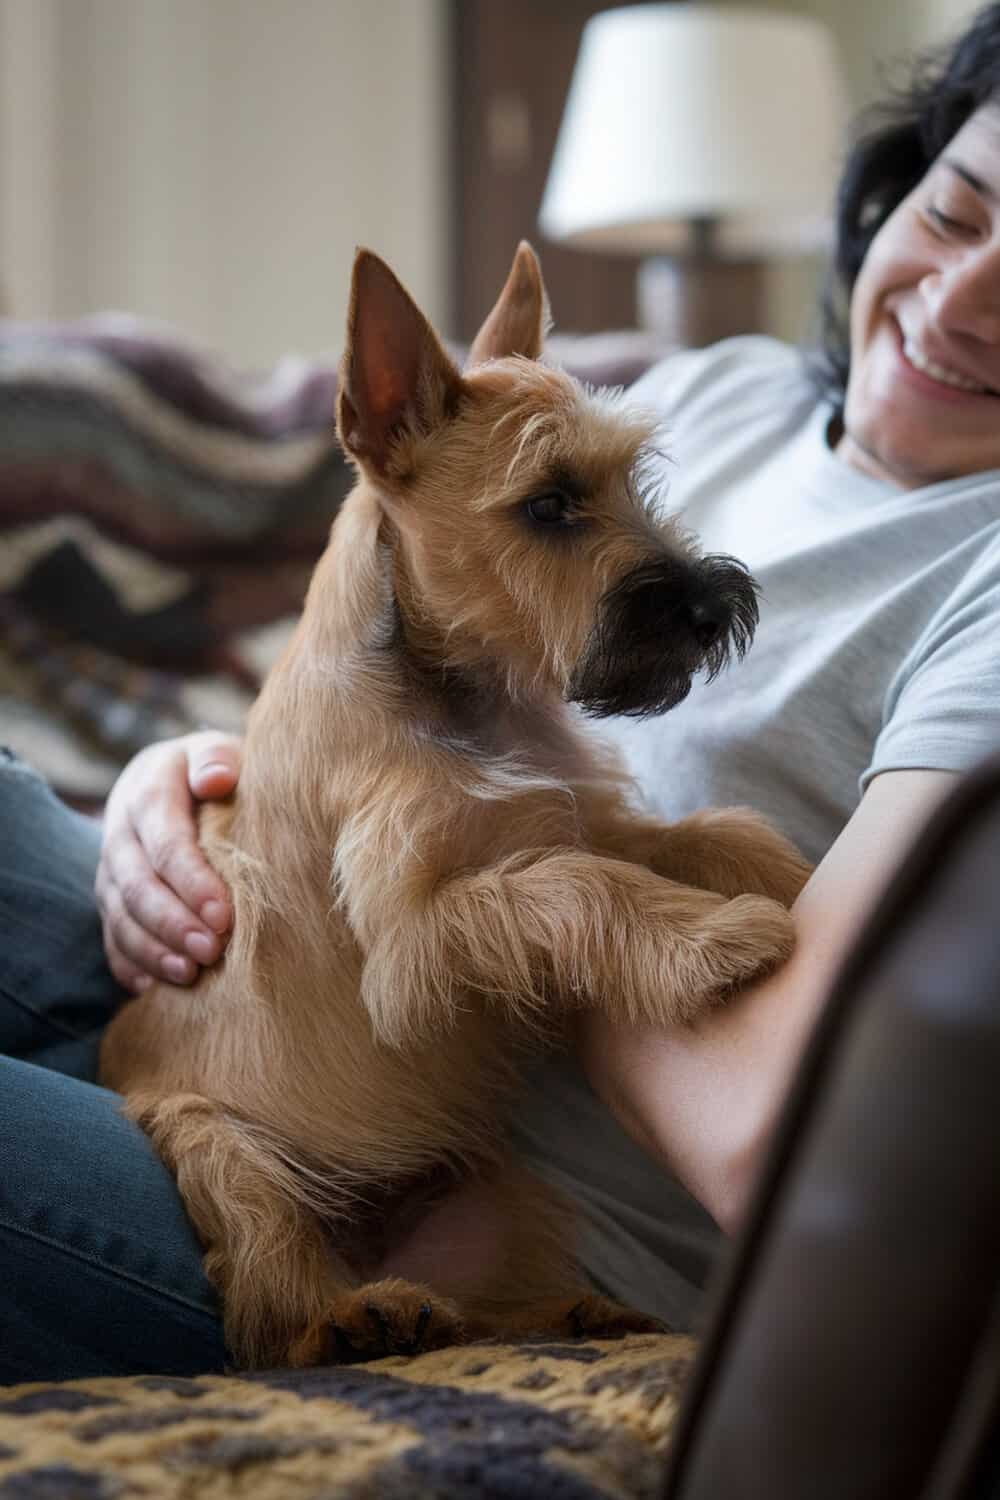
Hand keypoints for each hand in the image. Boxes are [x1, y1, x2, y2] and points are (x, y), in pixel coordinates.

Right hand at [96, 731, 241, 991]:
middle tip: (212, 952)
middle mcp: (121, 834)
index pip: (166, 843)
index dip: (192, 881)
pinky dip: (130, 965)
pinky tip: (154, 988)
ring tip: (190, 975)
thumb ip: (216, 760)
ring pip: (121, 916)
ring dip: (154, 950)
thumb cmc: (212, 770)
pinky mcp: (112, 899)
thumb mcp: (216, 751)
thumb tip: (216, 779)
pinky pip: (111, 938)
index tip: (224, 914)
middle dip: (173, 923)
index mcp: (148, 792)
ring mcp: (111, 870)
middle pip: (138, 886)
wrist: (174, 778)